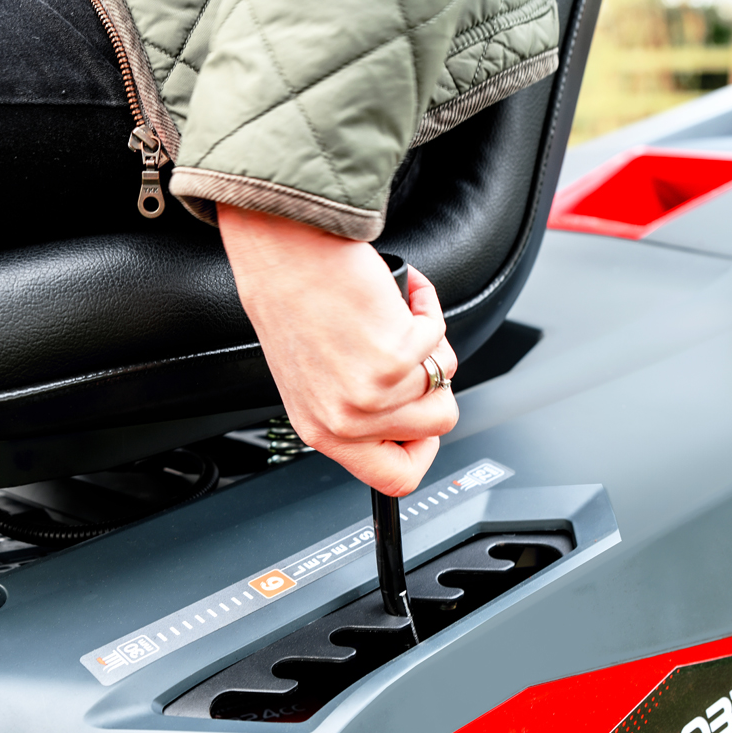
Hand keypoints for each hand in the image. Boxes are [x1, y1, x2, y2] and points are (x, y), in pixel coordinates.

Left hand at [219, 204, 457, 495]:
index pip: (394, 480)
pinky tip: (397, 297)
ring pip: (445, 381)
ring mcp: (372, 394)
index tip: (420, 427)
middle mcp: (345, 421)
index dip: (421, 453)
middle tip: (405, 354)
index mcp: (322, 432)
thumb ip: (358, 412)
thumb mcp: (315, 380)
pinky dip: (426, 309)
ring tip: (393, 320)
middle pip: (436, 427)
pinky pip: (440, 337)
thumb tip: (408, 419)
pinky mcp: (394, 357)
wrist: (286, 252)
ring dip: (429, 344)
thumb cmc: (296, 302)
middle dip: (434, 384)